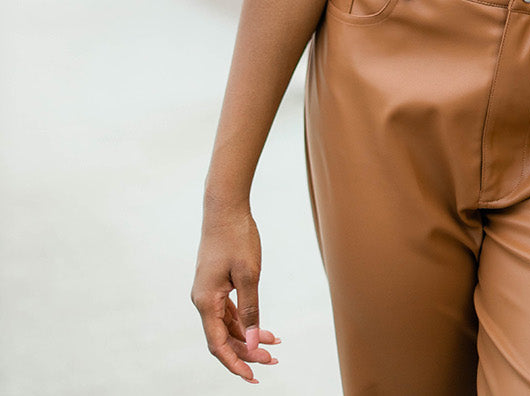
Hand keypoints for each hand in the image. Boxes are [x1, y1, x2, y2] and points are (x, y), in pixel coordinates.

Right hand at [191, 207, 280, 382]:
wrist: (225, 207)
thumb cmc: (236, 237)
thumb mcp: (249, 275)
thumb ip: (250, 310)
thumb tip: (252, 341)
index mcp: (206, 301)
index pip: (218, 345)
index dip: (235, 363)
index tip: (253, 377)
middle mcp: (202, 300)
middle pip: (223, 338)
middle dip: (246, 352)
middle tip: (273, 359)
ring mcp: (208, 292)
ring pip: (227, 326)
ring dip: (248, 337)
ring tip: (274, 345)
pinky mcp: (215, 284)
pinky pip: (228, 311)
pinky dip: (245, 321)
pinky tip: (263, 327)